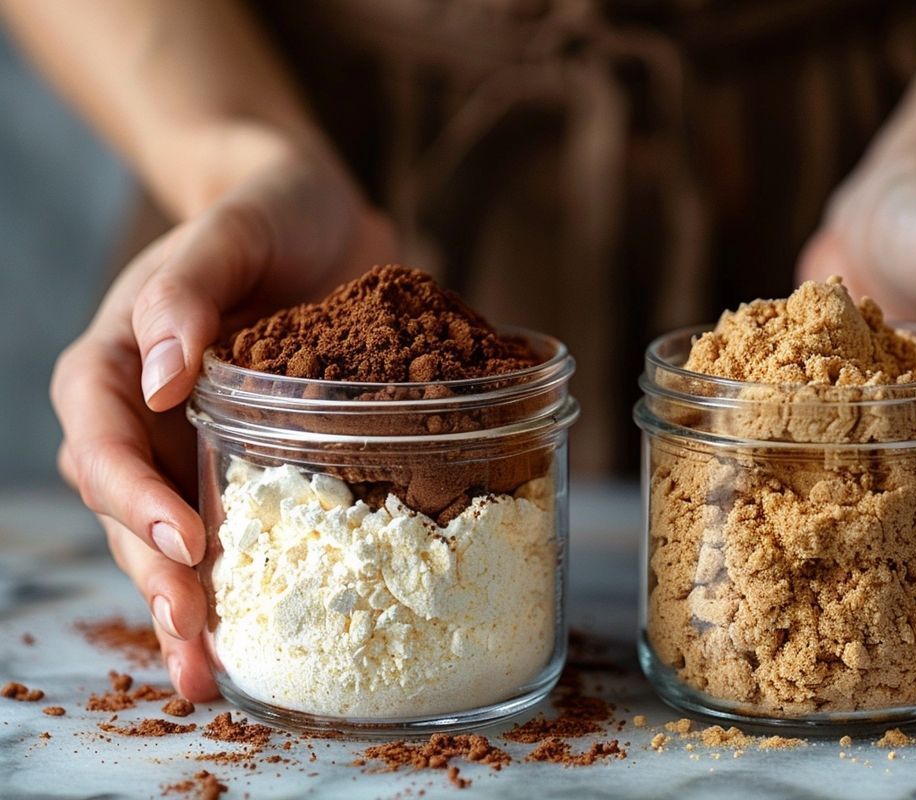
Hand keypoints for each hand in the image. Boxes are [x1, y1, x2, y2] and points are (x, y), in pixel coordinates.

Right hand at [50, 134, 395, 699]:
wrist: (320, 219)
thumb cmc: (271, 211)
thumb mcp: (235, 227)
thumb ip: (192, 286)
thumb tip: (160, 371)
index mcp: (119, 363)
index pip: (105, 441)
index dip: (135, 498)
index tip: (187, 541)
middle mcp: (147, 419)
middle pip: (129, 512)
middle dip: (158, 577)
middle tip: (197, 635)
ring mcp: (196, 449)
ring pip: (174, 539)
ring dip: (190, 607)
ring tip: (212, 673)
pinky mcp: (252, 465)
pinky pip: (241, 530)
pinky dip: (249, 584)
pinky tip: (263, 641)